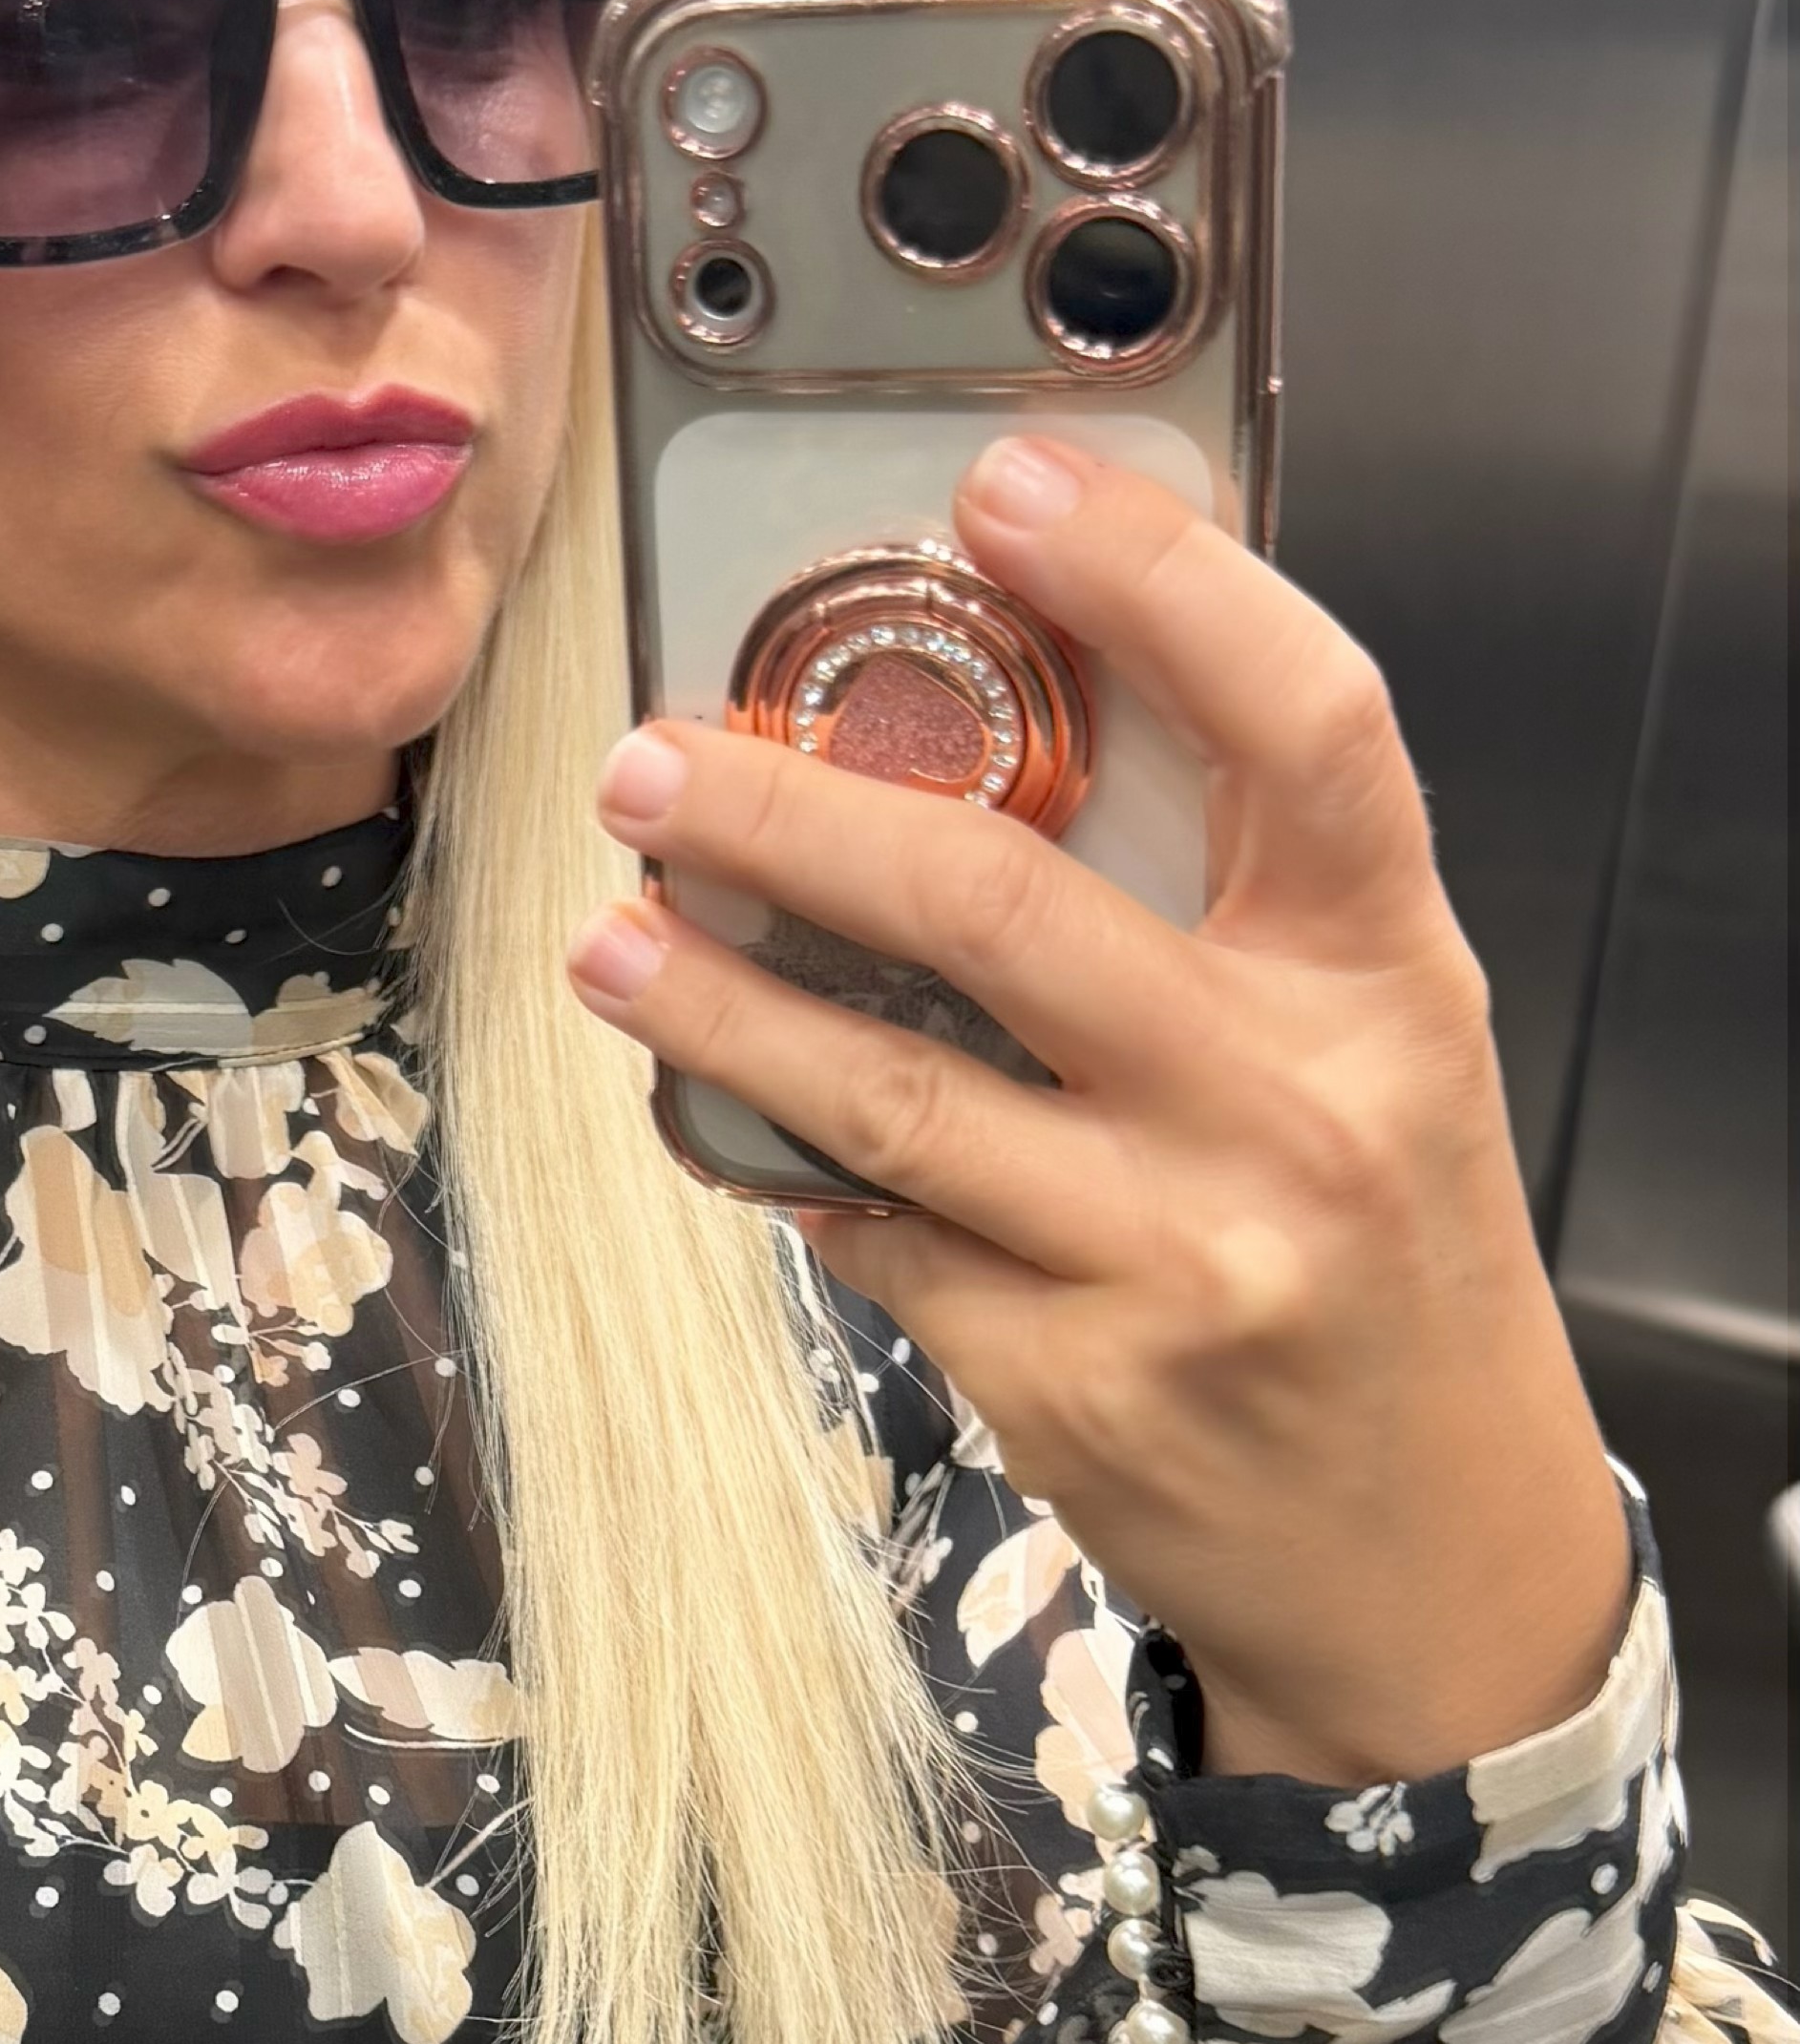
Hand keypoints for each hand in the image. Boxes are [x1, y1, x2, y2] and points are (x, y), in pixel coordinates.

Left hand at [564, 426, 1627, 1783]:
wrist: (1434, 1554)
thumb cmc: (1383, 1259)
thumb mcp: (1379, 1051)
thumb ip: (1241, 899)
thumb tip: (1006, 712)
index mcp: (1389, 983)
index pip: (1305, 722)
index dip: (1157, 581)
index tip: (1005, 490)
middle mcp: (1291, 1109)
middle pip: (1003, 902)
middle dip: (788, 817)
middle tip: (654, 766)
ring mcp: (1172, 1257)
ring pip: (886, 1087)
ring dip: (714, 998)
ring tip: (609, 933)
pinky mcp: (1064, 1382)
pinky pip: (872, 1233)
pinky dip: (781, 1162)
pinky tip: (717, 1110)